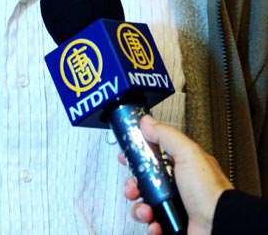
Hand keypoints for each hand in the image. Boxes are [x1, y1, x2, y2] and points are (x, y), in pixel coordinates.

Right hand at [121, 115, 233, 234]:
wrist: (219, 226)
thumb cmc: (211, 191)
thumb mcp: (187, 153)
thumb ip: (166, 135)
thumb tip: (148, 122)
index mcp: (181, 165)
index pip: (153, 155)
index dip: (138, 155)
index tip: (126, 156)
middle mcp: (177, 186)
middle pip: (144, 181)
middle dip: (134, 184)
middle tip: (133, 187)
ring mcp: (174, 206)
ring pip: (144, 203)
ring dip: (139, 207)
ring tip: (146, 210)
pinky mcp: (171, 225)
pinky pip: (152, 224)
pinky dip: (150, 224)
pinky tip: (155, 223)